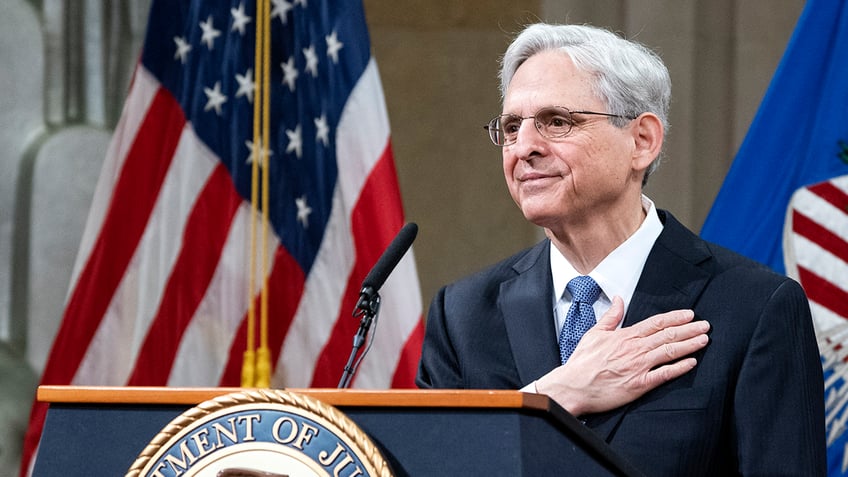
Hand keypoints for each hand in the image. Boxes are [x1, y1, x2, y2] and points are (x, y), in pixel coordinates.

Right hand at [535, 296, 709, 415]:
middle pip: (668, 335)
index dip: (675, 318)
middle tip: (706, 325)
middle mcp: (635, 349)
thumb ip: (611, 316)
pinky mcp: (639, 384)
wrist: (573, 386)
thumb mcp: (594, 333)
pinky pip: (664, 374)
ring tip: (704, 339)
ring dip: (689, 345)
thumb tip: (619, 299)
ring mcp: (639, 366)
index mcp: (625, 335)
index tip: (690, 315)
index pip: (656, 323)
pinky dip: (679, 368)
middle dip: (689, 329)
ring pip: (669, 351)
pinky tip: (692, 362)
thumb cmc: (582, 362)